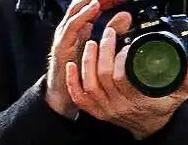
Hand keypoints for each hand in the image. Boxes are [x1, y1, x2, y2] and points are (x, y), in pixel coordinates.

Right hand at [46, 0, 103, 117]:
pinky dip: (82, 16)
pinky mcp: (61, 46)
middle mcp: (69, 30)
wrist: (62, 92)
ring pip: (74, 12)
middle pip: (79, 5)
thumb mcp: (99, 48)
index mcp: (78, 27)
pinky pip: (71, 28)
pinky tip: (93, 9)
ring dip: (87, 2)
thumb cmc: (79, 71)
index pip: (87, 6)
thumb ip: (111, 31)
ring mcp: (64, 37)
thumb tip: (125, 16)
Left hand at [66, 11, 187, 138]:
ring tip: (91, 44)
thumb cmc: (161, 108)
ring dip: (87, 63)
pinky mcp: (94, 112)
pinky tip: (71, 66)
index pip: (122, 78)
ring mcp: (104, 110)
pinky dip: (72, 82)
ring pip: (89, 86)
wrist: (148, 128)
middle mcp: (117, 107)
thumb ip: (187, 81)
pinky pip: (79, 98)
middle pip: (103, 78)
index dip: (121, 60)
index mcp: (137, 101)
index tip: (126, 47)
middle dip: (103, 54)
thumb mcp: (179, 95)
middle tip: (106, 36)